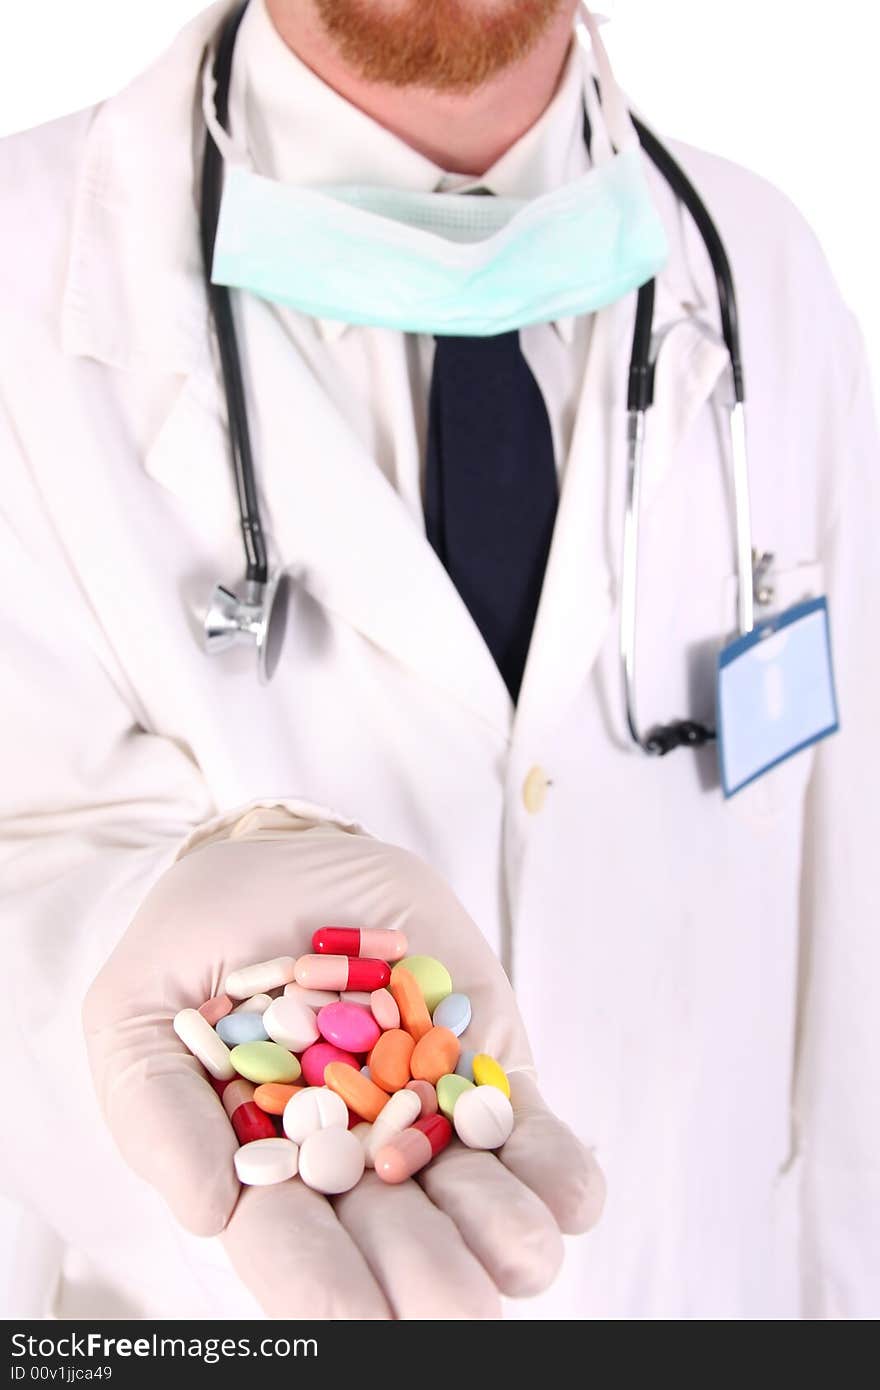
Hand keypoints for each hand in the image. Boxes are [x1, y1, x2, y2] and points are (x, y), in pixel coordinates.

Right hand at [83, 808, 603, 1317]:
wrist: (278, 860)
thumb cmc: (194, 943)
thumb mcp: (139, 1007)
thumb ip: (156, 1107)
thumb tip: (208, 1214)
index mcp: (264, 1170)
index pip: (291, 1247)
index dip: (323, 1288)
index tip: (358, 1319)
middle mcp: (354, 1163)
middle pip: (396, 1240)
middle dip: (427, 1276)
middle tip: (457, 1307)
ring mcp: (427, 1119)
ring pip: (476, 1203)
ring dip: (503, 1232)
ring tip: (519, 1251)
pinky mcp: (485, 1068)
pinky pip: (527, 1133)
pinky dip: (555, 1171)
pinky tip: (568, 1197)